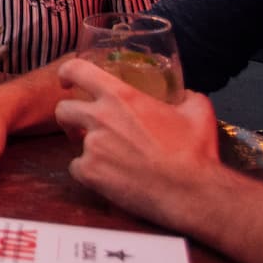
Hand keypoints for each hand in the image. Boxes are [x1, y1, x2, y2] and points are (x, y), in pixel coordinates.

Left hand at [52, 59, 222, 229]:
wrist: (191, 192)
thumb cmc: (195, 152)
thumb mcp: (198, 112)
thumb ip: (187, 98)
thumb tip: (185, 95)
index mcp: (121, 96)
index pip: (77, 70)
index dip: (67, 74)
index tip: (68, 82)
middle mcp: (100, 117)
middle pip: (63, 109)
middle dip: (69, 117)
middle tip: (80, 127)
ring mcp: (92, 146)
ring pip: (73, 142)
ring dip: (87, 148)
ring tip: (108, 158)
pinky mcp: (89, 172)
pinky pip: (77, 168)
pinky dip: (89, 173)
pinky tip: (109, 178)